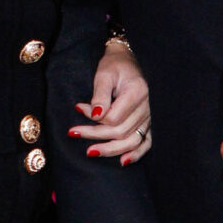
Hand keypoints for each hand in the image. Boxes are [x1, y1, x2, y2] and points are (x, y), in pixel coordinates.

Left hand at [72, 41, 151, 163]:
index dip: (94, 119)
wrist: (127, 61)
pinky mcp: (148, 122)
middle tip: (73, 133)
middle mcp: (146, 107)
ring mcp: (149, 116)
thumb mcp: (104, 74)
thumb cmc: (115, 66)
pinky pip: (146, 142)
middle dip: (95, 135)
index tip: (78, 108)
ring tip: (90, 152)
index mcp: (137, 93)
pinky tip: (123, 161)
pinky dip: (136, 154)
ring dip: (110, 150)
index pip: (114, 118)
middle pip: (121, 131)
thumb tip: (95, 116)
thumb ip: (100, 96)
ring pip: (131, 141)